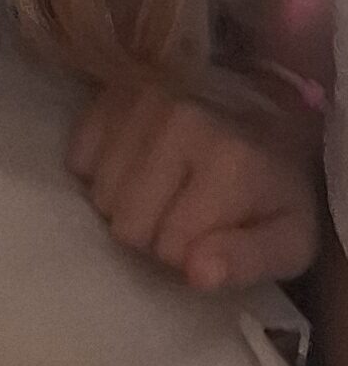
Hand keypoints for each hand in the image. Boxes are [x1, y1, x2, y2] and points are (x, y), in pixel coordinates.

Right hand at [67, 74, 323, 292]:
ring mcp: (137, 99)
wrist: (263, 112)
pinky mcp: (109, 91)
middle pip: (126, 223)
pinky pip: (77, 159)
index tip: (211, 236)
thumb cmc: (274, 187)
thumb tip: (196, 274)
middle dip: (152, 233)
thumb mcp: (289, 239)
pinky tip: (133, 166)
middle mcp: (178, 120)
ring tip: (159, 191)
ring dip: (125, 204)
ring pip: (99, 195)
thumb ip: (248, 260)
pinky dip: (99, 171)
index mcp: (228, 160)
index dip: (189, 256)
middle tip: (181, 214)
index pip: (170, 248)